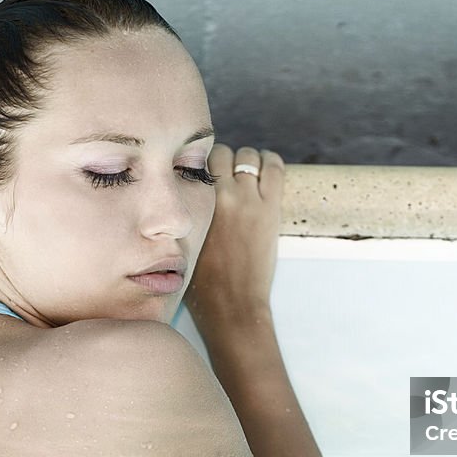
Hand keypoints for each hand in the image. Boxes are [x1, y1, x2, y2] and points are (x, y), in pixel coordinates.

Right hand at [184, 144, 283, 328]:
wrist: (231, 303)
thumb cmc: (202, 280)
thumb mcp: (182, 241)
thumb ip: (185, 215)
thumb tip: (182, 197)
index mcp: (195, 203)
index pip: (197, 163)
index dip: (203, 167)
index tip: (207, 174)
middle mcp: (221, 195)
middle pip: (223, 154)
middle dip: (225, 162)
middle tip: (228, 177)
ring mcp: (248, 200)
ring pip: (249, 157)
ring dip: (248, 162)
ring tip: (248, 174)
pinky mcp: (270, 209)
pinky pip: (275, 169)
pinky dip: (271, 163)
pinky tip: (267, 170)